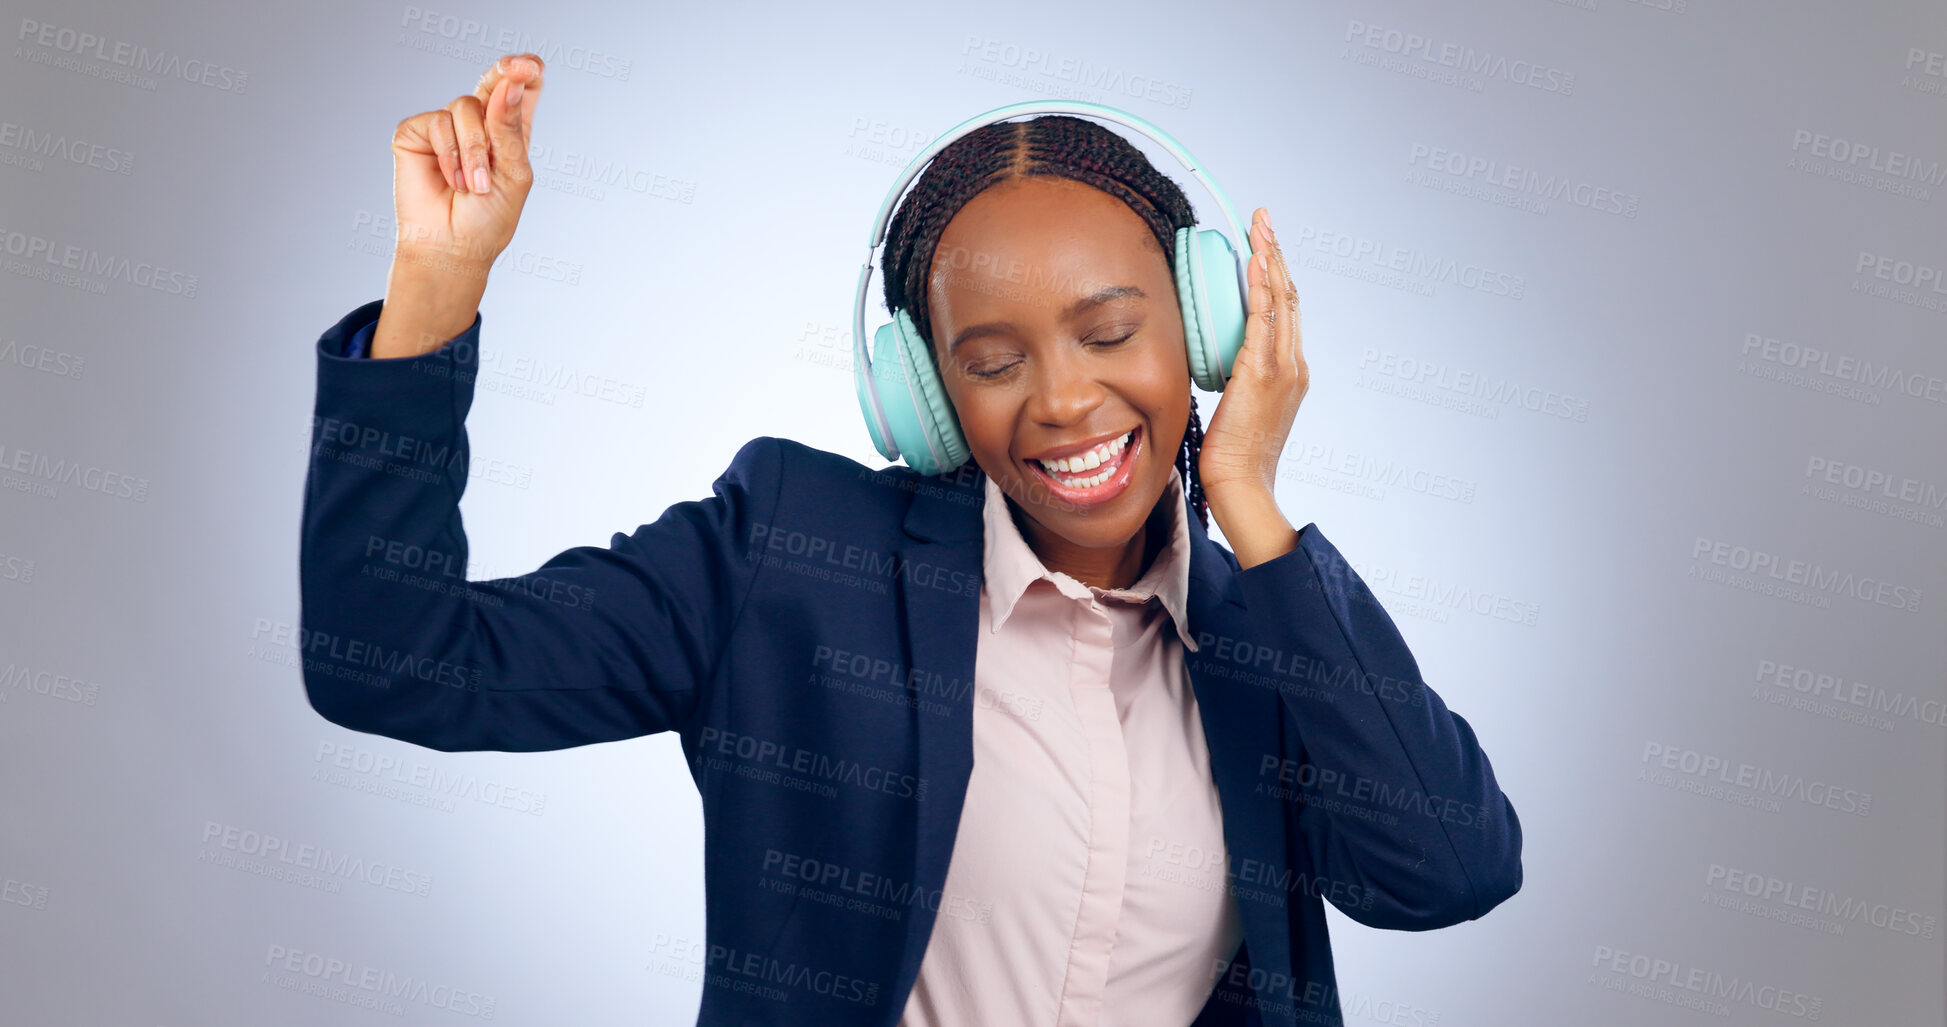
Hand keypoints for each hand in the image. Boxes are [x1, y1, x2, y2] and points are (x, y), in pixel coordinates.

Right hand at [372, 54, 544, 357]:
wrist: (451, 248)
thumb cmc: (487, 219)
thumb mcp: (513, 174)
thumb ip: (509, 130)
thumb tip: (507, 85)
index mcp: (509, 131)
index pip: (521, 90)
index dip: (525, 71)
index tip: (530, 64)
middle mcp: (478, 123)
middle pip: (493, 80)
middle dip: (504, 72)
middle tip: (515, 67)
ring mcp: (446, 126)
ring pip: (466, 106)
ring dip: (475, 150)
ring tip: (474, 186)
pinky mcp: (416, 132)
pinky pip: (438, 122)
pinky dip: (450, 154)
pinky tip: (452, 180)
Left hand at [1197, 207, 1307, 508]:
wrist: (1242, 484)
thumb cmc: (1235, 457)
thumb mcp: (1239, 408)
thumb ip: (1237, 380)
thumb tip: (1216, 363)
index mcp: (1291, 372)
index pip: (1286, 312)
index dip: (1276, 274)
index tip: (1264, 246)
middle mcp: (1293, 364)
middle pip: (1289, 296)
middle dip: (1276, 253)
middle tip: (1263, 220)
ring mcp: (1283, 368)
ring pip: (1281, 300)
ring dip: (1270, 257)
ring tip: (1260, 226)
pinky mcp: (1262, 374)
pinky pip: (1263, 320)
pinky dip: (1261, 287)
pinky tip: (1255, 261)